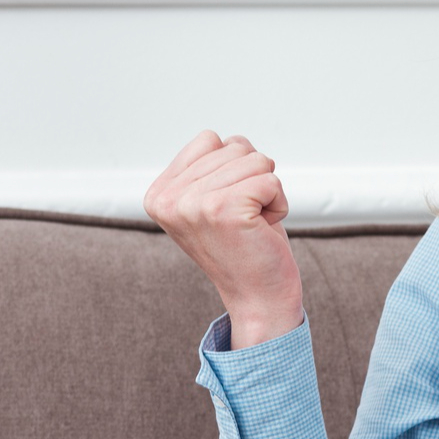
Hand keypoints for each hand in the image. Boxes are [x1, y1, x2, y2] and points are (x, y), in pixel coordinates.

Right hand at [144, 131, 304, 348]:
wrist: (258, 298)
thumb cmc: (244, 247)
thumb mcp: (211, 201)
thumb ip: (207, 168)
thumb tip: (225, 140)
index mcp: (159, 194)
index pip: (210, 140)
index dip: (233, 169)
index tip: (226, 207)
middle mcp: (169, 199)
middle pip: (235, 146)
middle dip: (252, 179)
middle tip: (243, 220)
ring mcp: (194, 204)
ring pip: (256, 159)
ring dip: (266, 191)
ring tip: (252, 223)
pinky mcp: (224, 210)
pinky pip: (271, 180)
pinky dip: (278, 204)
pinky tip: (263, 230)